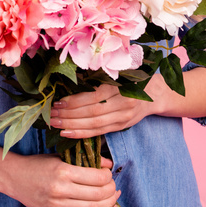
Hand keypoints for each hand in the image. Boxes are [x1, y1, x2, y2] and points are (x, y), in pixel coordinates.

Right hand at [0, 152, 119, 206]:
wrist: (14, 177)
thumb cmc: (37, 164)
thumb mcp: (59, 156)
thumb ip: (83, 160)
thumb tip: (108, 165)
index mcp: (63, 171)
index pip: (97, 177)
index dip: (108, 176)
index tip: (109, 173)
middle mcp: (61, 190)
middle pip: (98, 194)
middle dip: (111, 190)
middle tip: (112, 185)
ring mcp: (59, 206)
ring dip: (109, 204)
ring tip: (113, 197)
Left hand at [49, 74, 169, 137]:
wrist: (154, 94)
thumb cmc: (131, 78)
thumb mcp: (119, 73)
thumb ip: (99, 76)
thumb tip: (70, 79)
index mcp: (123, 87)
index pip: (94, 97)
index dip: (75, 101)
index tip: (57, 102)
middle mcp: (124, 104)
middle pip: (92, 112)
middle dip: (69, 114)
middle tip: (50, 114)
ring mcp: (124, 117)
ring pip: (94, 125)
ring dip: (72, 125)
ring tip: (54, 123)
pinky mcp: (121, 126)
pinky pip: (99, 132)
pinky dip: (82, 133)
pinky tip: (67, 132)